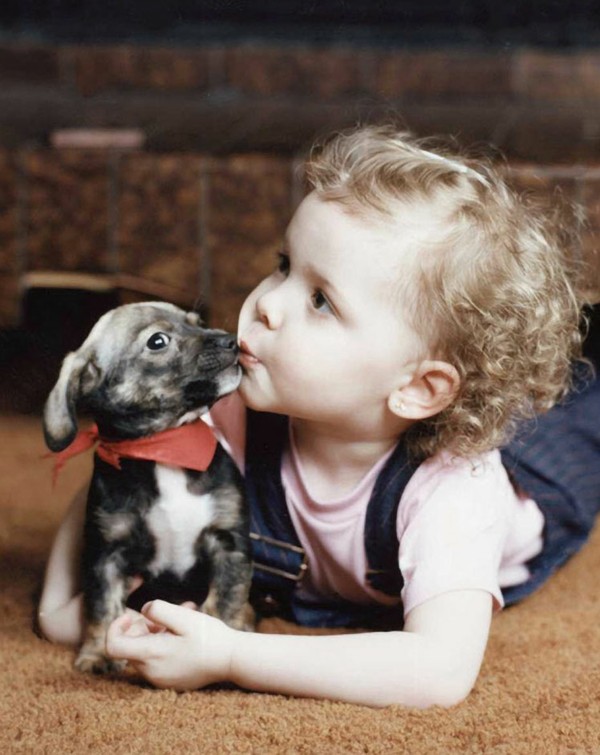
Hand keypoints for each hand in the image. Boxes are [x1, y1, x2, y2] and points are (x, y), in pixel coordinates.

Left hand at [106, 600, 235, 690]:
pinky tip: (182, 637)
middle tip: (165, 618)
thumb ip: (158, 609)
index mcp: (150, 655)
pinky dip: (162, 647)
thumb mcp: (184, 616)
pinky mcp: (170, 682)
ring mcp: (160, 680)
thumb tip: (143, 610)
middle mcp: (150, 672)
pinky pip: (155, 662)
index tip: (130, 616)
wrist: (232, 660)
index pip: (112, 646)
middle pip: (129, 647)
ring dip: (154, 636)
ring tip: (177, 624)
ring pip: (143, 653)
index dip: (115, 628)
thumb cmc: (209, 637)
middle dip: (141, 628)